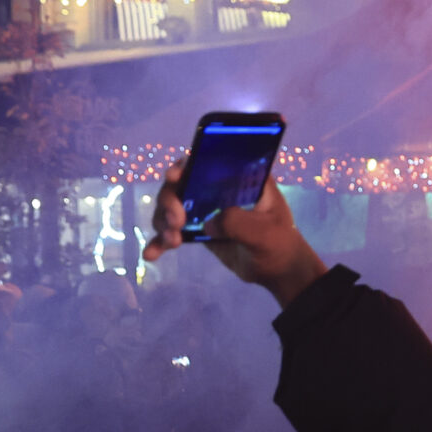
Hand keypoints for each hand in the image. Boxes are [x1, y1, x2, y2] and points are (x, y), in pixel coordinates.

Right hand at [143, 162, 326, 307]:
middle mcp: (217, 188)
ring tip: (174, 243)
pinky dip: (160, 242)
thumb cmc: (279, 242)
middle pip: (180, 183)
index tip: (175, 177)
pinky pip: (173, 232)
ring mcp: (205, 208)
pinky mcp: (198, 230)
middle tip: (178, 222)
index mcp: (238, 177)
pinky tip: (151, 254)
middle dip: (170, 200)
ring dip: (164, 222)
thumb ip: (238, 222)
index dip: (185, 164)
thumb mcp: (265, 231)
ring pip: (170, 207)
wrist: (278, 271)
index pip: (205, 160)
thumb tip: (208, 223)